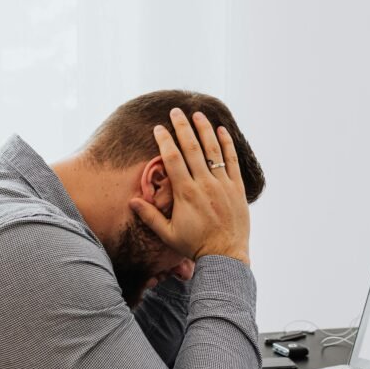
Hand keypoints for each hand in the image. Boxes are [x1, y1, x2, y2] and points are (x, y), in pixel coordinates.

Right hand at [129, 108, 250, 265]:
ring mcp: (223, 185)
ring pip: (213, 151)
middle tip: (175, 111)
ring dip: (204, 130)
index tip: (158, 127)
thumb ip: (150, 216)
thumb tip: (132, 201)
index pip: (173, 159)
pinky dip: (227, 144)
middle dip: (182, 127)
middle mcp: (205, 185)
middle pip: (192, 149)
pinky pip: (232, 161)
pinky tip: (221, 131)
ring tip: (198, 114)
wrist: (225, 256)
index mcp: (186, 193)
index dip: (165, 141)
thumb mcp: (168, 234)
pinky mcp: (237, 188)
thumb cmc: (195, 246)